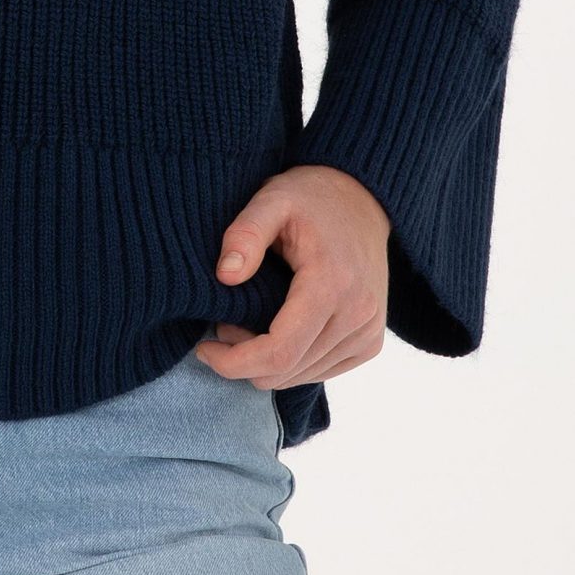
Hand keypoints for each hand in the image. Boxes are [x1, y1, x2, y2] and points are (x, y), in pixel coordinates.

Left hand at [194, 163, 390, 388]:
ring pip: (303, 376)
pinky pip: (322, 372)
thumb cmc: (311, 198)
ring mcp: (368, 332)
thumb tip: (225, 276)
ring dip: (267, 363)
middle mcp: (358, 316)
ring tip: (245, 325)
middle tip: (222, 326)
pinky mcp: (370, 342)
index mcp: (333, 284)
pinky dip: (291, 364)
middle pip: (288, 371)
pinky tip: (274, 334)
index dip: (234, 362)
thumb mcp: (272, 200)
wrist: (362, 199)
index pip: (279, 352)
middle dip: (244, 361)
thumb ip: (245, 234)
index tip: (204, 349)